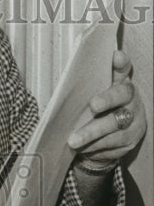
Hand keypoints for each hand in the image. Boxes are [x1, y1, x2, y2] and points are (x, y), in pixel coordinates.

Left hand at [67, 50, 145, 168]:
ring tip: (73, 141)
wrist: (107, 140)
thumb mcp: (92, 97)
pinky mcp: (130, 141)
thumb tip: (71, 78)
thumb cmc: (96, 113)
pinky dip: (95, 146)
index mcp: (121, 84)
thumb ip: (87, 87)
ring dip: (92, 133)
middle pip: (122, 96)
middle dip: (108, 99)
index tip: (115, 57)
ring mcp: (134, 121)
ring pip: (115, 126)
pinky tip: (81, 148)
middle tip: (93, 105)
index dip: (121, 63)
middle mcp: (131, 100)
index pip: (123, 69)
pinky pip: (113, 145)